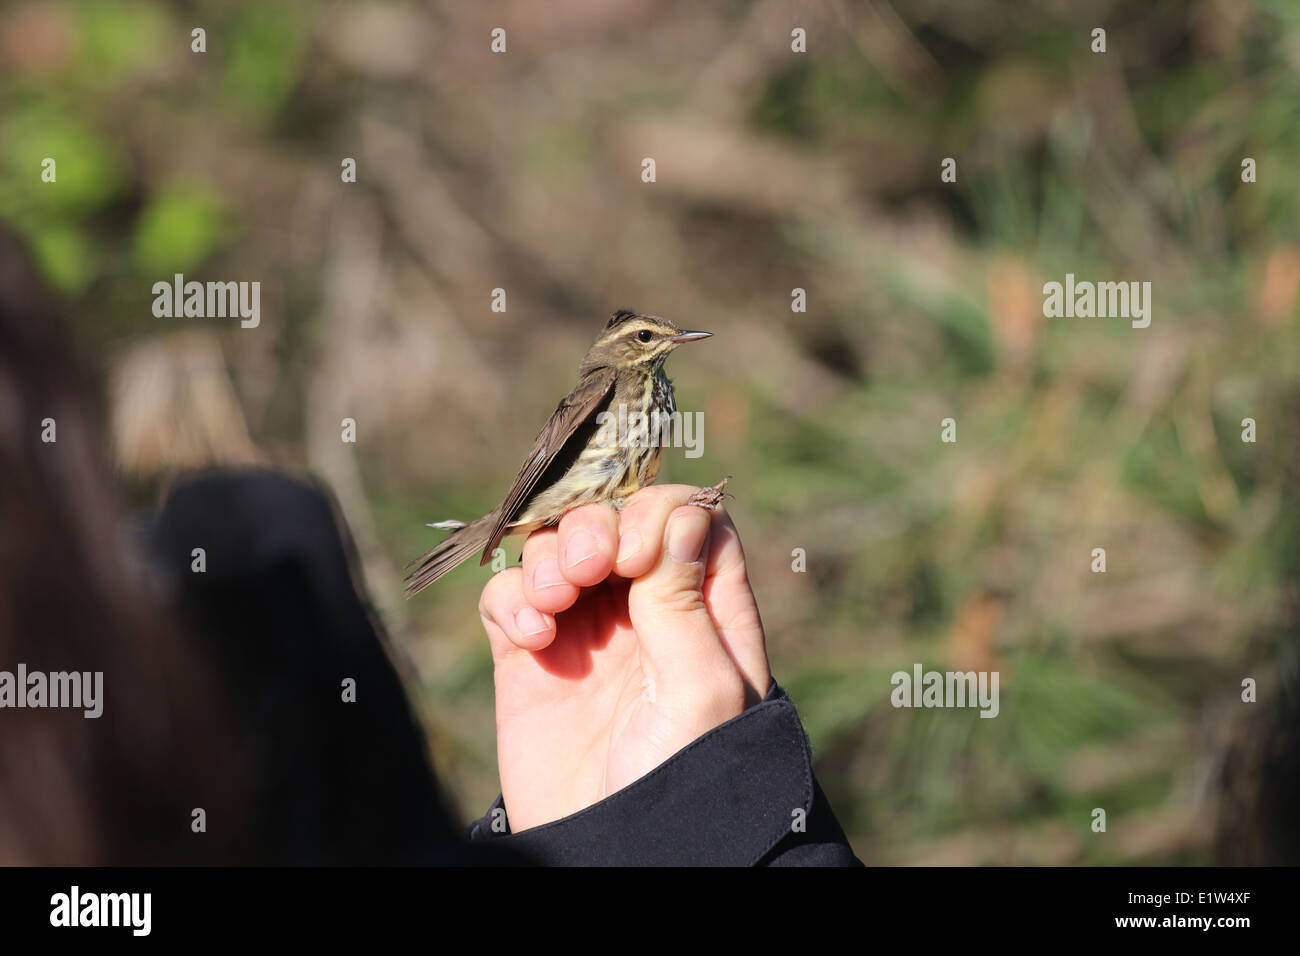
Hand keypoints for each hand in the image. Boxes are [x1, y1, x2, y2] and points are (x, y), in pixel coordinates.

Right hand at [477, 484, 770, 830]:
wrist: (615, 849)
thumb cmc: (681, 776)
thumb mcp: (700, 688)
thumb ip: (684, 599)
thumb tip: (682, 512)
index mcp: (706, 610)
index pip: (688, 517)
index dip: (658, 514)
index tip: (638, 554)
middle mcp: (646, 609)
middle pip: (617, 520)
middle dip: (595, 527)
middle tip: (590, 566)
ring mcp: (585, 630)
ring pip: (557, 547)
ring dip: (549, 556)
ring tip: (555, 603)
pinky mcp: (530, 657)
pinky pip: (510, 596)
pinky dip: (513, 599)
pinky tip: (532, 639)